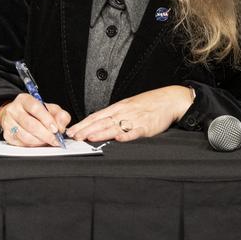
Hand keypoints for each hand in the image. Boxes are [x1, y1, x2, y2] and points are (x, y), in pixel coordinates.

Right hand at [0, 93, 71, 146]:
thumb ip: (60, 115)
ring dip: (40, 141)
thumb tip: (61, 126)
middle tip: (55, 140)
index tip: (56, 129)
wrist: (15, 115)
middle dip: (46, 135)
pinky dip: (33, 145)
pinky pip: (21, 144)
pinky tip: (38, 143)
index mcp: (24, 100)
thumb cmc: (34, 112)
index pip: (35, 108)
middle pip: (30, 124)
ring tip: (47, 141)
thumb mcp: (49, 108)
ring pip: (25, 136)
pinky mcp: (7, 135)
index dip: (47, 120)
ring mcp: (8, 123)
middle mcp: (14, 110)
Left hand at [66, 85, 193, 142]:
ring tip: (89, 138)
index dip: (83, 124)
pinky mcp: (147, 126)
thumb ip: (113, 116)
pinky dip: (127, 135)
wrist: (168, 100)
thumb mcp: (127, 106)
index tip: (72, 131)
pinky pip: (135, 131)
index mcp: (117, 108)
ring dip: (101, 133)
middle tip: (75, 137)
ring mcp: (134, 119)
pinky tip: (119, 139)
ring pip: (115, 126)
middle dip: (87, 130)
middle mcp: (123, 112)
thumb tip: (96, 125)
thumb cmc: (147, 104)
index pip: (96, 116)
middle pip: (102, 122)